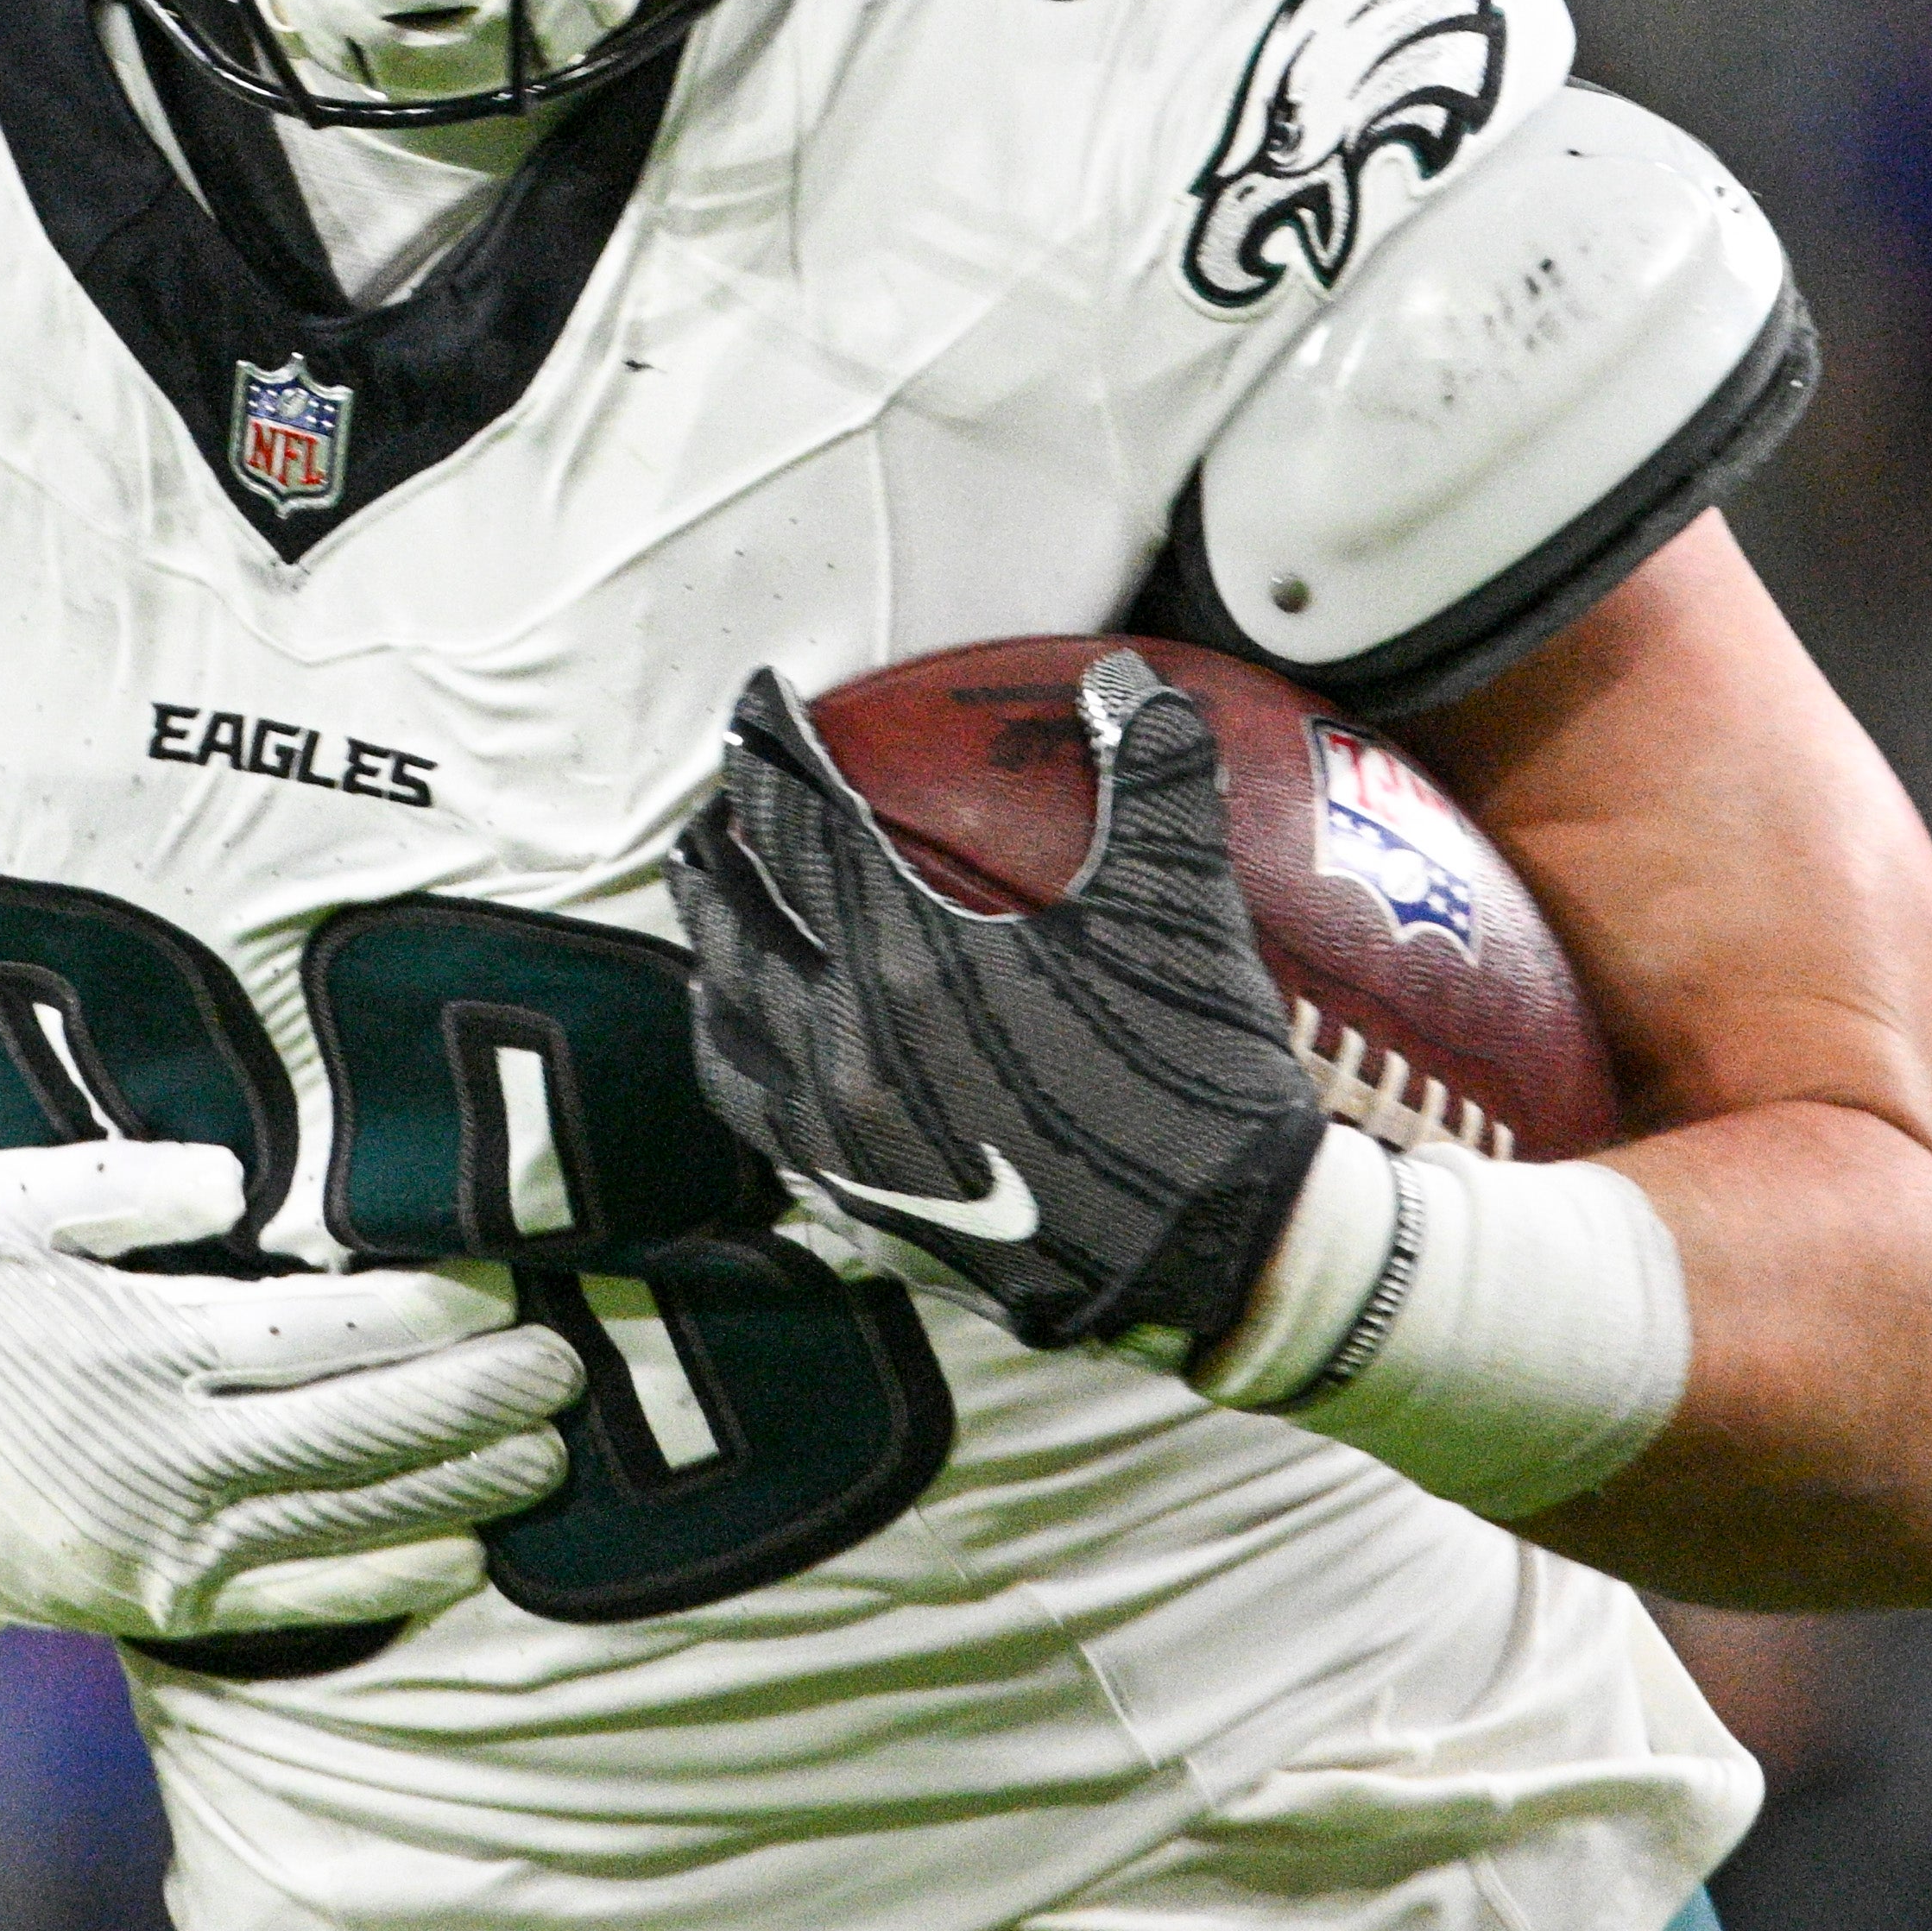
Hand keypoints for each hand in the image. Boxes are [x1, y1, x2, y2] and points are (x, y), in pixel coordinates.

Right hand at [0, 1140, 579, 1636]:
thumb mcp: (14, 1206)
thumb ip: (134, 1182)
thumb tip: (248, 1174)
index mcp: (145, 1344)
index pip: (324, 1328)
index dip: (426, 1310)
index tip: (500, 1282)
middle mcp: (174, 1452)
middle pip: (366, 1428)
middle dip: (480, 1398)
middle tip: (563, 1366)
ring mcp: (174, 1539)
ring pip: (354, 1516)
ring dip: (463, 1487)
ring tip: (547, 1452)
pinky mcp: (166, 1602)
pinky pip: (304, 1598)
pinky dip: (392, 1575)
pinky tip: (462, 1551)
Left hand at [670, 650, 1323, 1353]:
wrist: (1223, 1253)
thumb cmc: (1200, 1070)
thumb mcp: (1182, 910)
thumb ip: (1152, 776)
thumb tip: (1123, 676)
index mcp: (911, 958)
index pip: (799, 821)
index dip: (768, 748)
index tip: (756, 700)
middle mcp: (849, 1043)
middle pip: (737, 918)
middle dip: (716, 849)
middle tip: (712, 804)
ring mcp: (842, 1132)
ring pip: (730, 1021)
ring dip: (710, 952)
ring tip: (708, 912)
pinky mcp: (858, 1200)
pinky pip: (759, 1115)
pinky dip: (738, 1059)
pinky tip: (752, 1042)